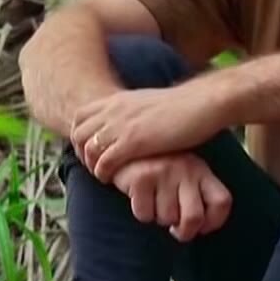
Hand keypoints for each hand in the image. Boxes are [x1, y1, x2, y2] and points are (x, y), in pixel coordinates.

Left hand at [72, 82, 226, 181]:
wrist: (201, 103)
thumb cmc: (182, 107)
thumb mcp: (148, 103)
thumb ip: (133, 112)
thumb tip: (130, 120)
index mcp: (117, 100)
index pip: (80, 117)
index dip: (80, 137)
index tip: (91, 151)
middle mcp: (114, 111)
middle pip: (78, 134)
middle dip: (81, 153)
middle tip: (94, 167)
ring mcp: (121, 126)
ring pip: (88, 150)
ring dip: (92, 166)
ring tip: (104, 176)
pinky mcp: (133, 142)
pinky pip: (105, 162)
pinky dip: (103, 174)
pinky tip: (113, 180)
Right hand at [110, 153, 232, 241]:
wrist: (124, 147)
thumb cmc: (157, 168)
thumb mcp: (183, 174)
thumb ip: (195, 195)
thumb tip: (201, 227)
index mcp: (201, 170)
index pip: (222, 202)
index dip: (214, 222)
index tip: (202, 227)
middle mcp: (186, 169)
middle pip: (194, 218)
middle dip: (184, 232)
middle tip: (175, 229)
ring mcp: (164, 172)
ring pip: (166, 218)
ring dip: (158, 218)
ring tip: (153, 201)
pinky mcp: (142, 178)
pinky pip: (145, 214)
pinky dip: (142, 212)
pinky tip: (139, 197)